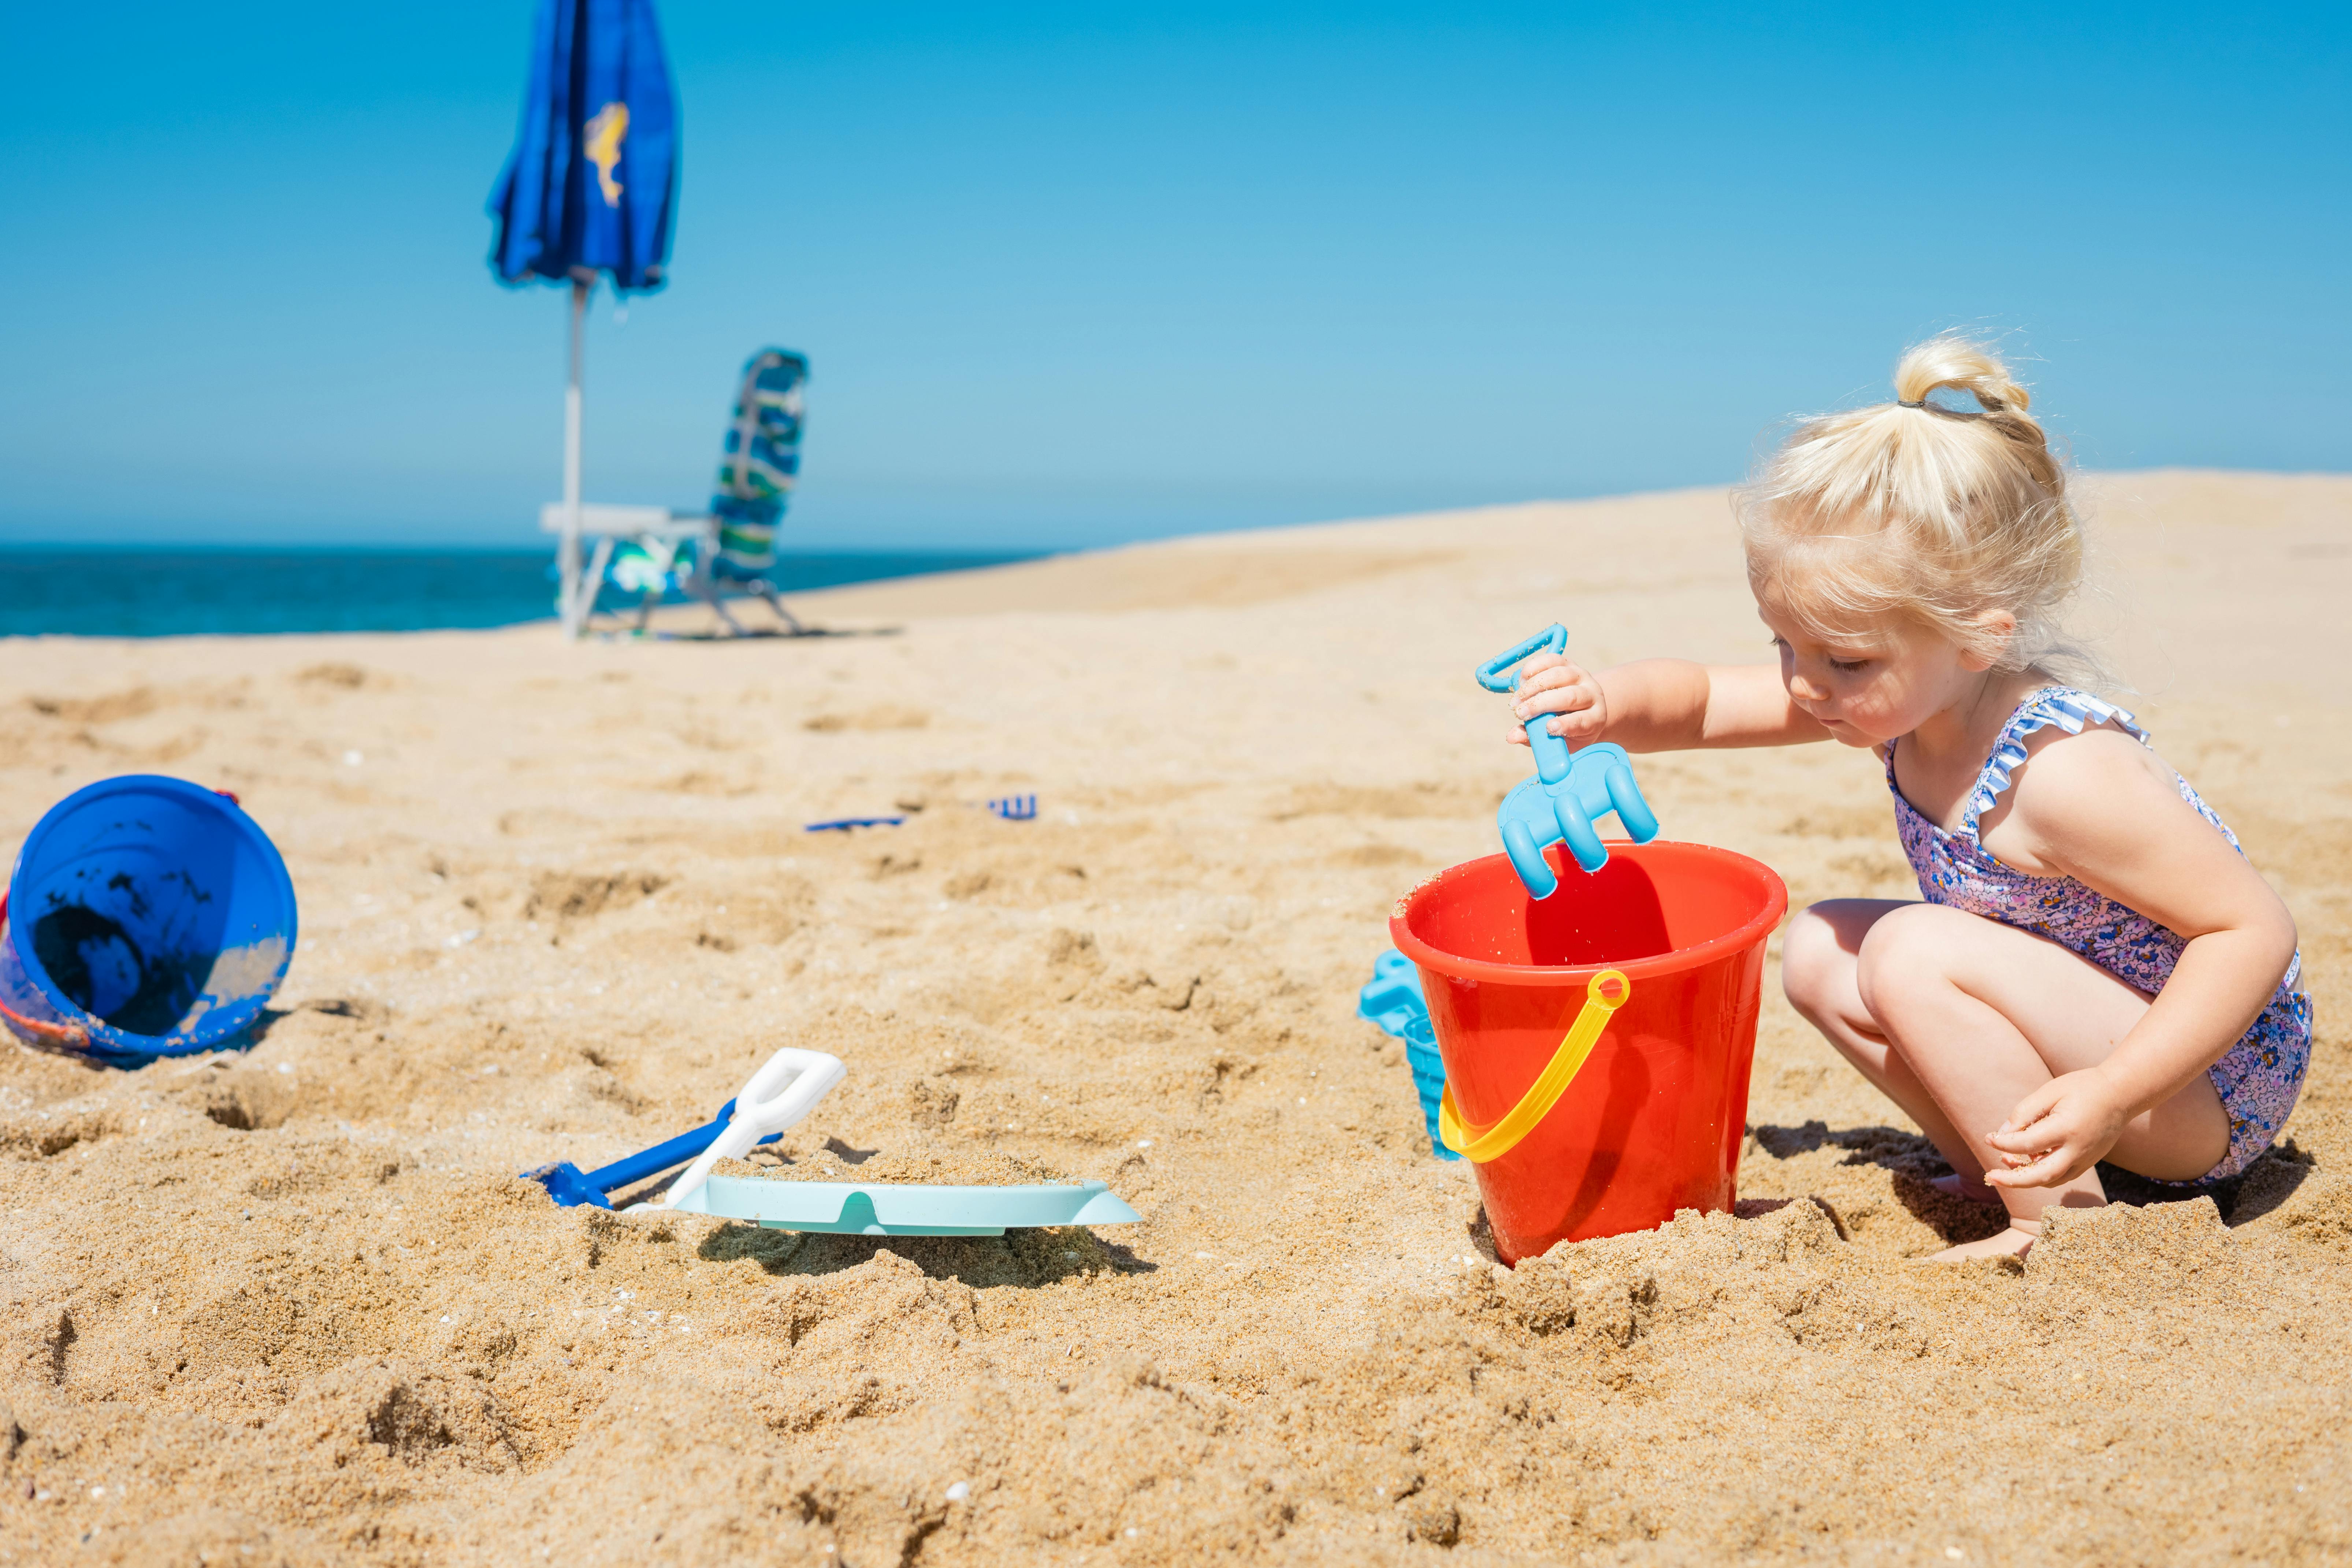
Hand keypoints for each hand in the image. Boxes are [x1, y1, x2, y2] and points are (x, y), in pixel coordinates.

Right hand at [1505, 654, 1609, 747]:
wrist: (1582, 706)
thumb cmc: (1568, 728)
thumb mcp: (1559, 741)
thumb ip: (1536, 738)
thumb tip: (1511, 736)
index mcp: (1594, 719)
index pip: (1584, 721)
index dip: (1567, 724)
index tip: (1549, 728)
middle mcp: (1592, 695)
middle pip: (1569, 697)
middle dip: (1541, 704)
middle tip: (1519, 713)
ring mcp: (1581, 676)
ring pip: (1559, 676)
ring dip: (1533, 687)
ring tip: (1516, 700)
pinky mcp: (1569, 663)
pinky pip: (1552, 660)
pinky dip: (1534, 668)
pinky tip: (1522, 680)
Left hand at [1981, 1068, 2132, 1189]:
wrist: (2120, 1094)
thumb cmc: (2083, 1087)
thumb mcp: (2050, 1091)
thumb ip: (2024, 1112)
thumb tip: (2002, 1134)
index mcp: (2066, 1129)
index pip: (2027, 1144)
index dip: (2004, 1144)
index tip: (1989, 1138)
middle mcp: (2077, 1150)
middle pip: (2041, 1175)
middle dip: (2012, 1180)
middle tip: (1990, 1177)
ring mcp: (2085, 1159)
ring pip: (2051, 1180)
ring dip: (2026, 1178)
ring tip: (2005, 1164)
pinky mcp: (2088, 1162)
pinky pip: (2062, 1176)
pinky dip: (2042, 1175)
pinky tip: (2027, 1162)